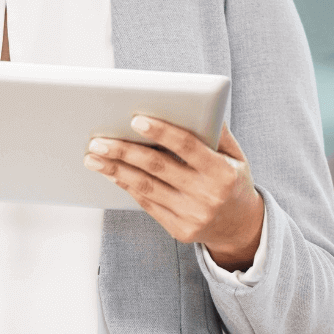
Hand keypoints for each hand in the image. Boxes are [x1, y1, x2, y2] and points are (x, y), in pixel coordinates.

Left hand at [84, 118, 263, 269]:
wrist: (241, 227)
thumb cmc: (233, 181)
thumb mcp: (235, 156)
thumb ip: (217, 131)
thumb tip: (199, 103)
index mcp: (222, 172)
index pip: (188, 147)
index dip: (162, 132)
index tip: (136, 120)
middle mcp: (207, 195)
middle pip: (158, 167)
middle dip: (124, 151)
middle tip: (98, 140)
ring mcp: (192, 215)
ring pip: (146, 187)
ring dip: (115, 170)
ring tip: (93, 157)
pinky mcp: (179, 230)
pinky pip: (147, 204)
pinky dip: (126, 186)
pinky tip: (110, 173)